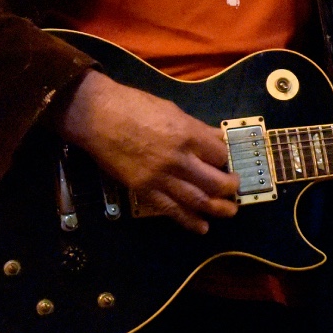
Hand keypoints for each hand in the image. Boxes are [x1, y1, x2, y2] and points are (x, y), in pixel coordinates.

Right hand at [58, 71, 239, 233]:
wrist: (97, 117)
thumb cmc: (133, 106)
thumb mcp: (172, 109)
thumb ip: (196, 128)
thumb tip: (216, 138)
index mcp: (188, 135)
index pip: (220, 154)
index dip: (226, 159)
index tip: (225, 162)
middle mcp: (179, 159)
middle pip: (216, 182)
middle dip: (230, 188)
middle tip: (234, 189)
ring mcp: (161, 177)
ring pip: (198, 200)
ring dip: (217, 209)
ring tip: (229, 211)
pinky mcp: (144, 190)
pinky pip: (171, 210)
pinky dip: (189, 221)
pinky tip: (202, 227)